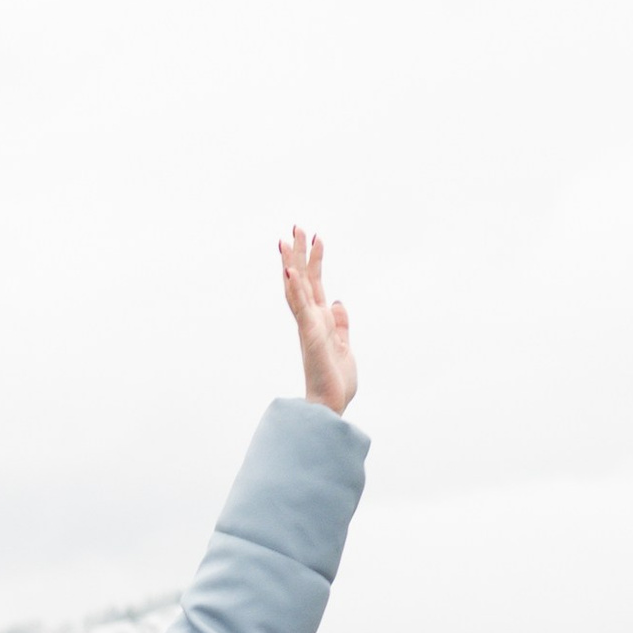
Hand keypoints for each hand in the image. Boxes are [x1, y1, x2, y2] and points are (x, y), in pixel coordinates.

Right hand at [279, 226, 356, 412]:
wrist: (331, 406)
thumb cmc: (336, 381)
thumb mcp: (344, 345)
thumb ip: (341, 323)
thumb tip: (338, 301)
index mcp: (319, 321)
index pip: (314, 284)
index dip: (315, 261)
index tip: (316, 237)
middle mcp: (310, 320)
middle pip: (303, 279)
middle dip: (299, 253)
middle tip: (296, 226)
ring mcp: (308, 326)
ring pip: (297, 288)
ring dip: (292, 263)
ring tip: (287, 238)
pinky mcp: (310, 335)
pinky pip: (300, 308)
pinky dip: (295, 289)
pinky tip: (290, 271)